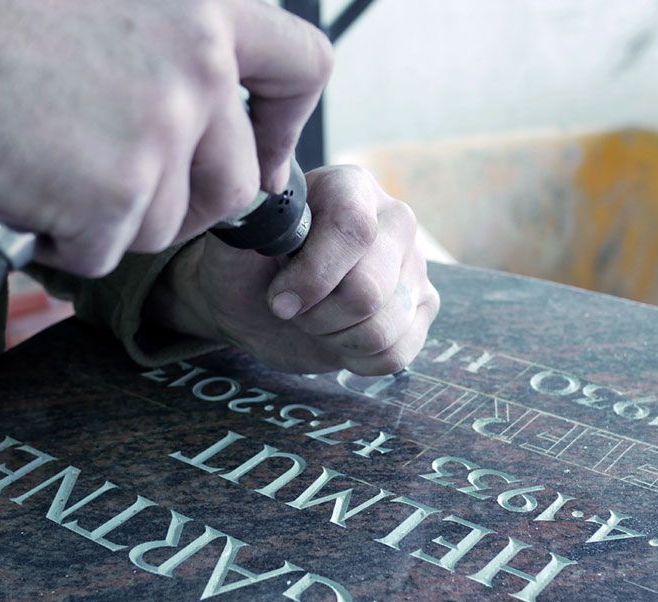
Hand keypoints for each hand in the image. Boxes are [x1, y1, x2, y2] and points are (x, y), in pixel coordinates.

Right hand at [0, 0, 331, 275]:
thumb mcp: (107, 3)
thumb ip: (165, 51)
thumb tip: (192, 123)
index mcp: (202, 8)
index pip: (301, 69)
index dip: (283, 127)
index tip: (256, 161)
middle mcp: (199, 67)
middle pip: (232, 183)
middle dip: (184, 209)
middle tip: (125, 204)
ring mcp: (161, 131)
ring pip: (164, 224)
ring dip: (109, 221)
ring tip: (42, 175)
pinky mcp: (115, 192)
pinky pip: (106, 254)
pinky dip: (63, 245)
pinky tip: (20, 197)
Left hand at [150, 166, 439, 374]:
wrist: (258, 305)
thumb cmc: (246, 268)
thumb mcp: (236, 243)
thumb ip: (251, 226)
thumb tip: (264, 217)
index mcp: (350, 188)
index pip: (353, 230)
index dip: (313, 277)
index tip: (278, 300)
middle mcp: (394, 220)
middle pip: (369, 289)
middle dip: (318, 315)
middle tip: (292, 307)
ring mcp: (415, 265)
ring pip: (384, 327)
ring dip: (335, 337)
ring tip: (316, 318)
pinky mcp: (421, 307)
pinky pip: (398, 352)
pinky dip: (357, 358)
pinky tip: (338, 337)